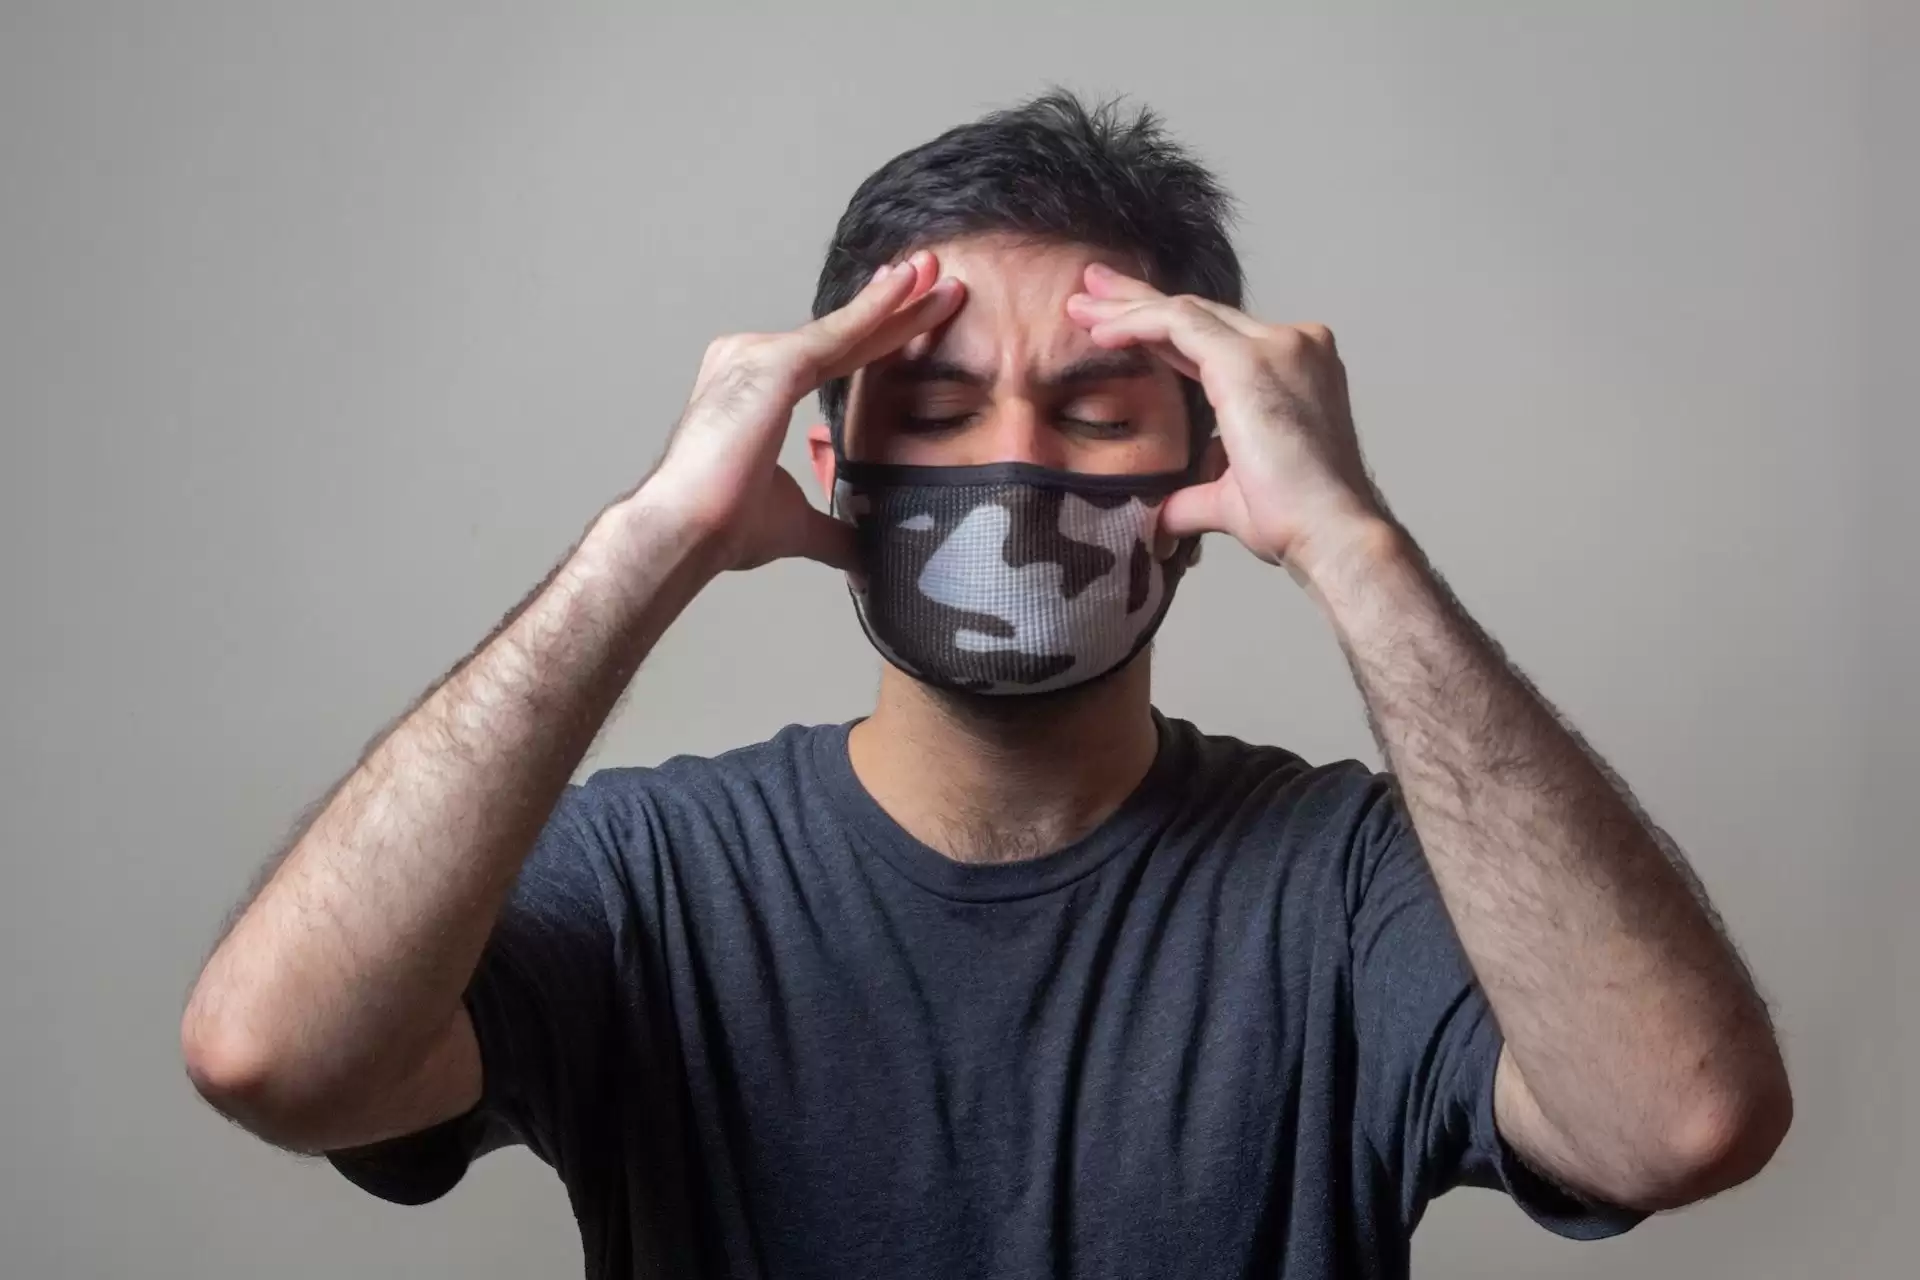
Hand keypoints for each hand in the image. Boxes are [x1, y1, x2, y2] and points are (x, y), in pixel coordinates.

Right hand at [641, 252, 964, 572]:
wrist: (687, 533)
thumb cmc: (722, 526)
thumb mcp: (795, 524)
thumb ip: (832, 532)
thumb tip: (862, 557)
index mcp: (754, 391)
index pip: (832, 359)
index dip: (875, 337)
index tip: (912, 313)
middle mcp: (750, 361)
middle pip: (841, 336)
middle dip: (895, 308)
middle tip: (939, 275)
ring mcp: (756, 356)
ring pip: (845, 330)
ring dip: (896, 302)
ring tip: (940, 273)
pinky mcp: (771, 364)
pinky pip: (837, 333)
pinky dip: (876, 309)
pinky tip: (909, 286)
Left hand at [1066, 263, 1388, 579]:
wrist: (1330, 533)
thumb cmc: (1296, 522)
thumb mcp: (1231, 498)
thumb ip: (1193, 496)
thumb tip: (1160, 519)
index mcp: (1292, 370)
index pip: (1215, 338)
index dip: (1163, 328)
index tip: (1117, 323)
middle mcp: (1291, 345)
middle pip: (1199, 314)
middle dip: (1138, 301)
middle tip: (1091, 285)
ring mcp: (1276, 346)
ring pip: (1185, 311)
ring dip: (1127, 307)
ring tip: (1080, 302)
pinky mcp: (1249, 359)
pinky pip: (1179, 323)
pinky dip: (1136, 323)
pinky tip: (1101, 331)